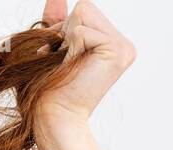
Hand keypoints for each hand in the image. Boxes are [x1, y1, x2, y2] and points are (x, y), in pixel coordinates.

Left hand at [33, 1, 135, 138]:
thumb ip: (57, 21)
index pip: (83, 11)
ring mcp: (123, 47)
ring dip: (65, 40)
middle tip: (64, 63)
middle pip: (84, 8)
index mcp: (110, 42)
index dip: (62, 30)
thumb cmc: (49, 89)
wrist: (54, 116)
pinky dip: (69, 48)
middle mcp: (122, 43)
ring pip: (83, 14)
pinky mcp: (118, 50)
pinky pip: (81, 30)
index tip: (61, 58)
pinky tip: (74, 68)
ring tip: (69, 65)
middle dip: (63, 32)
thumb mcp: (52, 49)